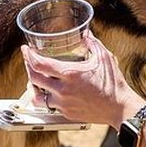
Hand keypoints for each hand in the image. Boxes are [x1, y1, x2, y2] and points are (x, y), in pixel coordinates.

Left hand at [21, 33, 145, 128]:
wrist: (119, 108)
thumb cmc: (113, 83)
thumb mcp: (104, 58)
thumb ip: (93, 43)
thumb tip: (86, 33)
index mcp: (69, 74)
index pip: (39, 64)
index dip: (29, 56)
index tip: (26, 49)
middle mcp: (62, 90)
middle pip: (33, 79)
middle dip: (28, 67)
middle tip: (29, 60)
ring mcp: (63, 104)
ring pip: (37, 96)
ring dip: (32, 86)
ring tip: (34, 80)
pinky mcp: (66, 114)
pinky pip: (50, 106)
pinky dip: (47, 97)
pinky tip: (50, 92)